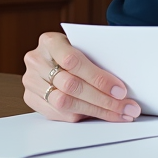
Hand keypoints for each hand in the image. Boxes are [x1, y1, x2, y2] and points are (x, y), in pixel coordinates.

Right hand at [22, 31, 141, 122]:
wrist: (52, 54)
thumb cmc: (74, 48)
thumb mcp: (83, 44)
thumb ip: (96, 60)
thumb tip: (121, 88)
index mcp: (50, 41)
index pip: (73, 61)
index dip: (98, 78)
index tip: (120, 90)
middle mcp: (36, 60)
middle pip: (70, 86)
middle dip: (102, 100)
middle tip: (125, 107)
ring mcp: (31, 80)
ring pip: (64, 103)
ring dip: (95, 111)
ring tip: (118, 114)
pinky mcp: (31, 98)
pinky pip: (57, 113)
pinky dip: (81, 116)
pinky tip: (99, 115)